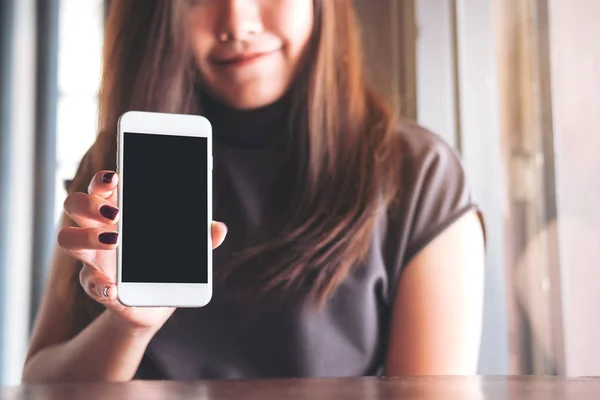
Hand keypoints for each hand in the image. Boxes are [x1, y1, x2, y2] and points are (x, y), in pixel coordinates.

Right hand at [58, 170, 226, 334]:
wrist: (157, 301)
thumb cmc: (167, 261)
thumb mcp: (187, 248)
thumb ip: (201, 237)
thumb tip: (219, 229)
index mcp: (120, 211)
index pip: (102, 187)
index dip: (103, 179)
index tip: (116, 177)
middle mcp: (99, 229)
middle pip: (75, 204)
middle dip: (89, 203)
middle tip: (116, 213)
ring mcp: (93, 256)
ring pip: (67, 238)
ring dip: (86, 237)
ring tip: (114, 241)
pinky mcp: (97, 284)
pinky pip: (88, 282)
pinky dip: (99, 284)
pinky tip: (113, 287)